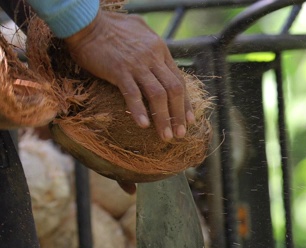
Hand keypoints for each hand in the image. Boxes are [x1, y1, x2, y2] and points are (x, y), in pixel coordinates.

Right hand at [63, 10, 194, 141]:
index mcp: (160, 50)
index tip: (188, 119)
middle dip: (179, 114)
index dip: (185, 102)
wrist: (86, 21)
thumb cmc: (110, 26)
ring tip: (165, 136)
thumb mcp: (140, 29)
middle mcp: (153, 57)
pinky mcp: (118, 70)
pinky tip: (143, 125)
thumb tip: (158, 54)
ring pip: (158, 95)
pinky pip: (132, 94)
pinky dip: (139, 110)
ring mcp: (136, 64)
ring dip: (163, 118)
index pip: (179, 80)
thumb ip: (152, 43)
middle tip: (180, 133)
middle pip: (174, 90)